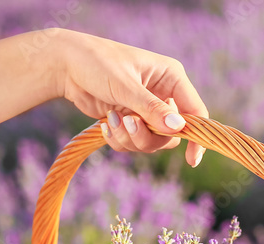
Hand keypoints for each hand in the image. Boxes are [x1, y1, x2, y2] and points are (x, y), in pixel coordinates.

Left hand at [51, 29, 208, 167]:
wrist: (66, 65)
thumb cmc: (97, 63)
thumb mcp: (125, 85)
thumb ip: (151, 108)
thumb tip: (178, 127)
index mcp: (171, 78)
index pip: (196, 112)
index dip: (197, 137)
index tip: (191, 160)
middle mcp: (162, 95)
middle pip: (171, 135)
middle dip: (148, 136)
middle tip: (128, 123)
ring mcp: (146, 110)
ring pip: (151, 142)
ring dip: (129, 138)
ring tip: (111, 119)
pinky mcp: (130, 120)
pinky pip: (132, 143)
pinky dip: (118, 139)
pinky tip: (105, 123)